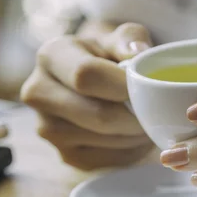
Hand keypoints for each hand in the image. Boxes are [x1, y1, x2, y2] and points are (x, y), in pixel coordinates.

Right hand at [21, 21, 153, 169]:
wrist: (96, 80)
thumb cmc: (112, 54)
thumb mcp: (122, 36)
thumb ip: (131, 39)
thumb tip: (137, 53)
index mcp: (51, 55)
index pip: (86, 75)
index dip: (124, 85)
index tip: (149, 87)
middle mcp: (38, 93)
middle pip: (98, 115)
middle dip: (136, 115)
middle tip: (158, 110)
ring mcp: (47, 128)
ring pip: (105, 140)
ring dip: (136, 134)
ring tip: (147, 119)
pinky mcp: (65, 155)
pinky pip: (108, 159)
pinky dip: (131, 150)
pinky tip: (136, 134)